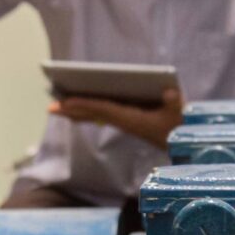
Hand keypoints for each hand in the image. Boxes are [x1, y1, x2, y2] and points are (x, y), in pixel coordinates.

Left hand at [50, 86, 182, 149]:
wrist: (184, 142)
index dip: (85, 104)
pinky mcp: (128, 121)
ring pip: (95, 115)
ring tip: (58, 107)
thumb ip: (175, 102)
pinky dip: (89, 110)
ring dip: (77, 111)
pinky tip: (79, 109)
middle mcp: (124, 121)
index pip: (103, 109)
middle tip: (51, 107)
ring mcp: (125, 122)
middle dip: (72, 111)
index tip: (67, 103)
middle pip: (93, 114)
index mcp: (132, 119)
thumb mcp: (179, 113)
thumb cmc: (180, 125)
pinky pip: (103, 114)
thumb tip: (169, 92)